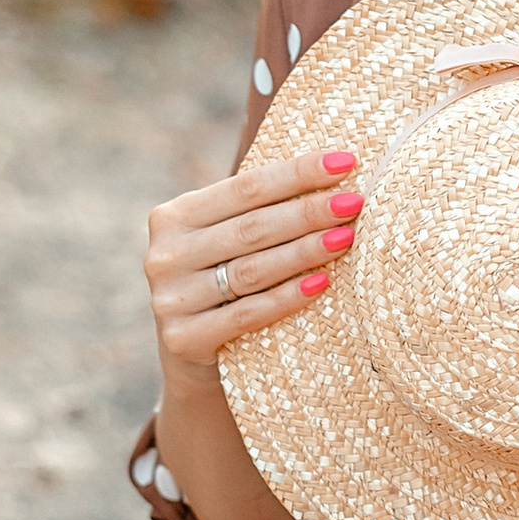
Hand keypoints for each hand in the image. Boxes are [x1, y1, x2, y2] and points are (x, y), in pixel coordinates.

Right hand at [146, 146, 360, 372]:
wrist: (192, 357)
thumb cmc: (223, 283)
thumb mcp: (225, 240)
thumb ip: (255, 210)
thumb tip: (331, 169)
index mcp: (173, 217)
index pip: (245, 188)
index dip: (297, 174)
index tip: (345, 162)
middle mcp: (164, 255)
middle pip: (251, 228)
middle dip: (308, 212)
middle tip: (354, 202)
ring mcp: (171, 299)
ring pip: (251, 270)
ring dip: (304, 252)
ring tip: (346, 237)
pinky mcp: (183, 338)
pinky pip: (247, 314)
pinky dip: (287, 297)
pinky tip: (321, 283)